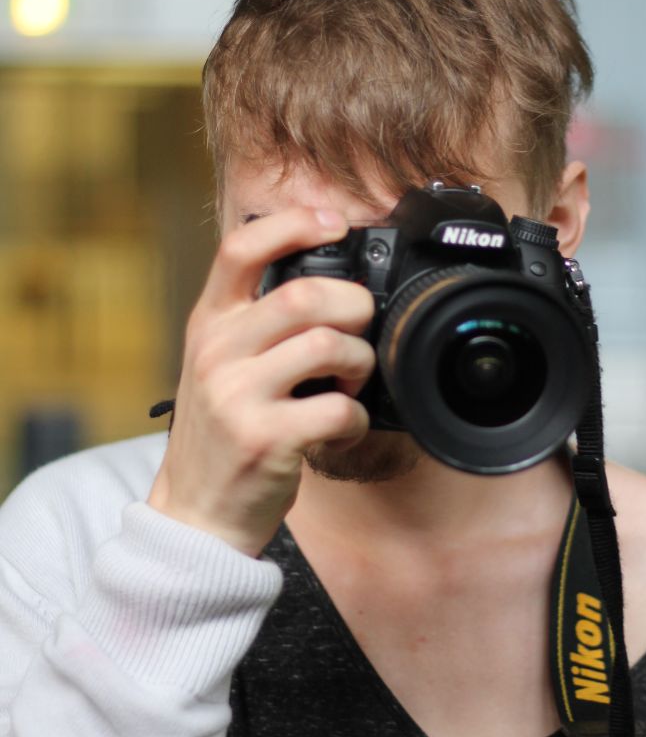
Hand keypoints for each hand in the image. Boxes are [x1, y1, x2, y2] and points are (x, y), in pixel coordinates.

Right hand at [147, 208, 375, 554]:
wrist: (196, 514)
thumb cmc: (223, 434)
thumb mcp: (219, 364)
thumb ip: (257, 322)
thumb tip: (331, 281)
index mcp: (209, 324)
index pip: (240, 249)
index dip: (293, 224)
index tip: (333, 222)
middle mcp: (217, 352)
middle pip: (303, 295)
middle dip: (352, 306)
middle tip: (359, 329)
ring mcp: (238, 396)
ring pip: (328, 346)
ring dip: (360, 362)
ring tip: (350, 382)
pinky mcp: (266, 439)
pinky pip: (339, 408)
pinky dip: (358, 419)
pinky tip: (344, 428)